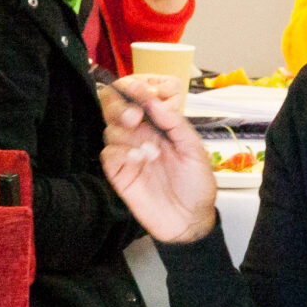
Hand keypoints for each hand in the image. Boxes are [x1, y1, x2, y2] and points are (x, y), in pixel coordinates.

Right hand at [98, 76, 218, 243]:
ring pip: (111, 130)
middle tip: (135, 117)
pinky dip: (119, 152)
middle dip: (122, 109)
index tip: (134, 86)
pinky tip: (137, 160)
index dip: (136, 93)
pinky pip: (108, 154)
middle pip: (118, 112)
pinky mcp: (120, 174)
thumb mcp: (195, 150)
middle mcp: (142, 138)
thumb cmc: (197, 186)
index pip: (141, 103)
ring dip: (127, 135)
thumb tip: (155, 102)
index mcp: (161, 129)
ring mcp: (129, 155)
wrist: (190, 221)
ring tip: (149, 152)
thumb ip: (175, 124)